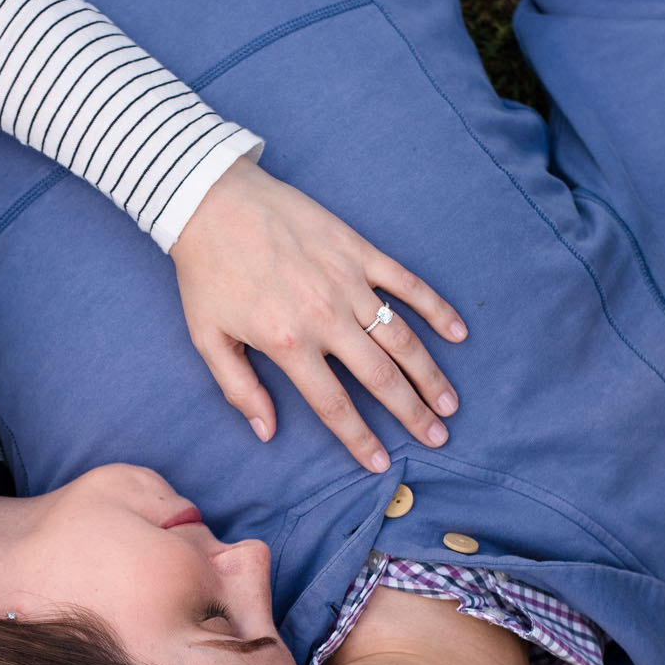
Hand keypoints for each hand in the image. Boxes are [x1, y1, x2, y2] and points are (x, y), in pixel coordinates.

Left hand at [171, 157, 465, 471]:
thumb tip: (265, 432)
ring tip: (449, 403)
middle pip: (380, 377)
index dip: (360, 439)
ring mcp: (347, 282)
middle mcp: (325, 317)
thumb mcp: (207, 338)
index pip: (334, 405)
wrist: (212, 201)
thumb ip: (239, 388)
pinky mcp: (358, 251)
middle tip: (437, 438)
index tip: (381, 463)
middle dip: (412, 412)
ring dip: (429, 373)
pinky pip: (406, 283)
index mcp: (288, 343)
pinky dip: (435, 307)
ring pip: (400, 337)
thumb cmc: (207, 272)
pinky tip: (458, 332)